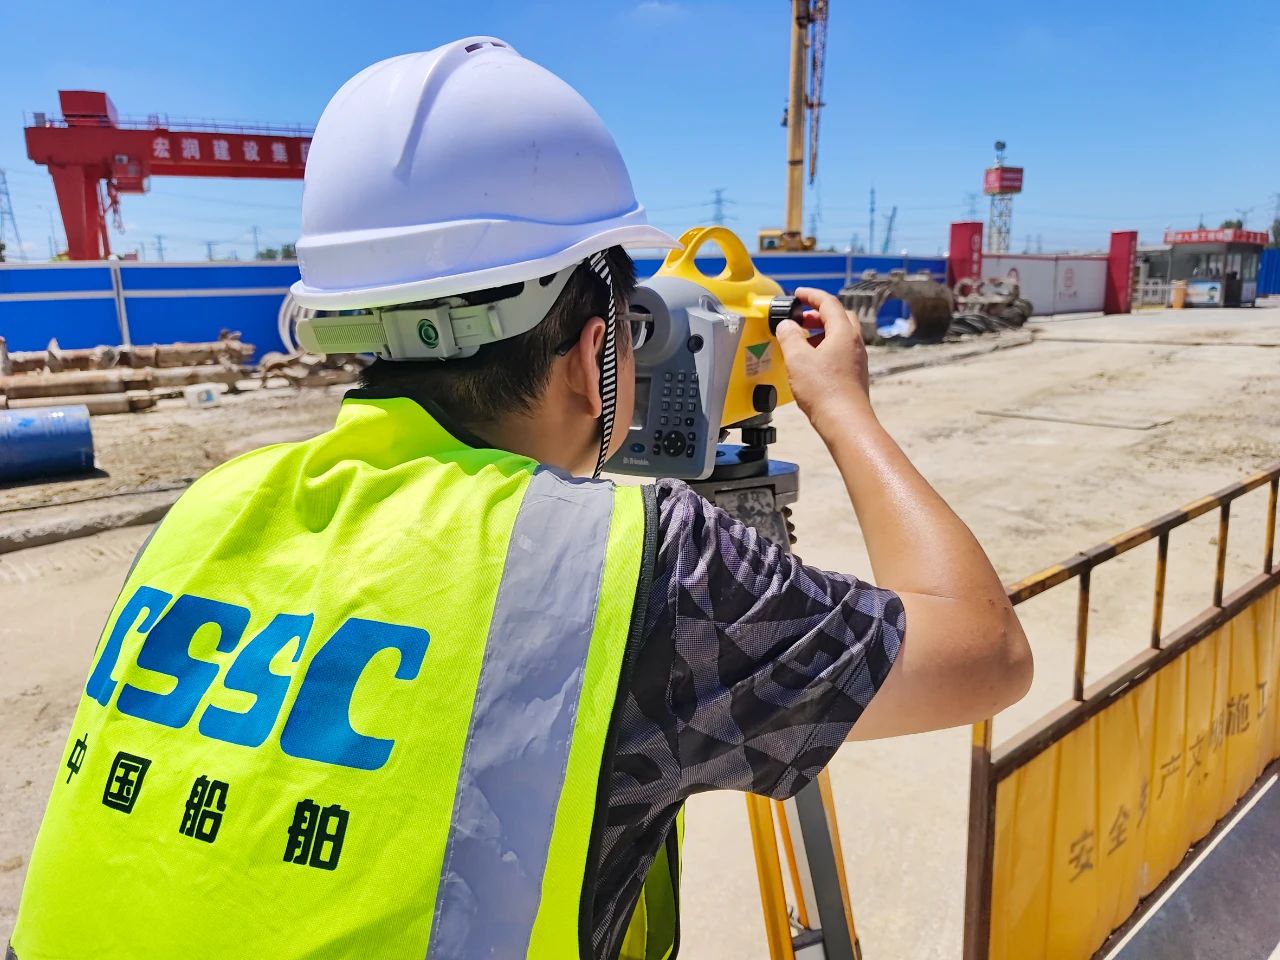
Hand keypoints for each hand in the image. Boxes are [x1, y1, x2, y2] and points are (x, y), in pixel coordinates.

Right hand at [774, 287, 871, 431]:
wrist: (845, 421)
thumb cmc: (824, 391)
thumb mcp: (797, 359)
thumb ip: (789, 336)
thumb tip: (786, 325)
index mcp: (843, 332)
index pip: (829, 303)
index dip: (812, 296)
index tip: (799, 294)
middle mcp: (854, 343)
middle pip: (839, 317)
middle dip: (818, 313)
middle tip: (800, 317)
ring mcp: (857, 359)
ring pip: (840, 335)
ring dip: (821, 331)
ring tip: (802, 339)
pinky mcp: (854, 374)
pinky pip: (840, 351)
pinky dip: (825, 347)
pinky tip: (811, 360)